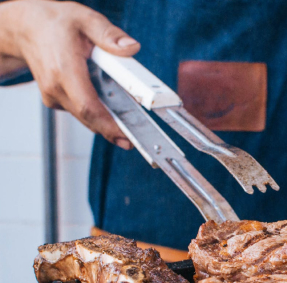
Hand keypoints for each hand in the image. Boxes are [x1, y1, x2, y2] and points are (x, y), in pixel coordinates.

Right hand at [0, 0, 140, 148]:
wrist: (27, 28)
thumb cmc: (55, 23)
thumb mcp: (85, 19)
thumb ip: (109, 35)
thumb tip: (131, 48)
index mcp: (64, 69)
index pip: (88, 106)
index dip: (108, 125)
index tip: (127, 136)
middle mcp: (55, 87)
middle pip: (89, 117)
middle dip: (113, 129)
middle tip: (135, 137)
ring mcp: (53, 96)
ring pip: (86, 117)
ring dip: (107, 119)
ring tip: (128, 115)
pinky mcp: (56, 101)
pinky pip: (81, 111)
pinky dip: (97, 110)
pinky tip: (107, 98)